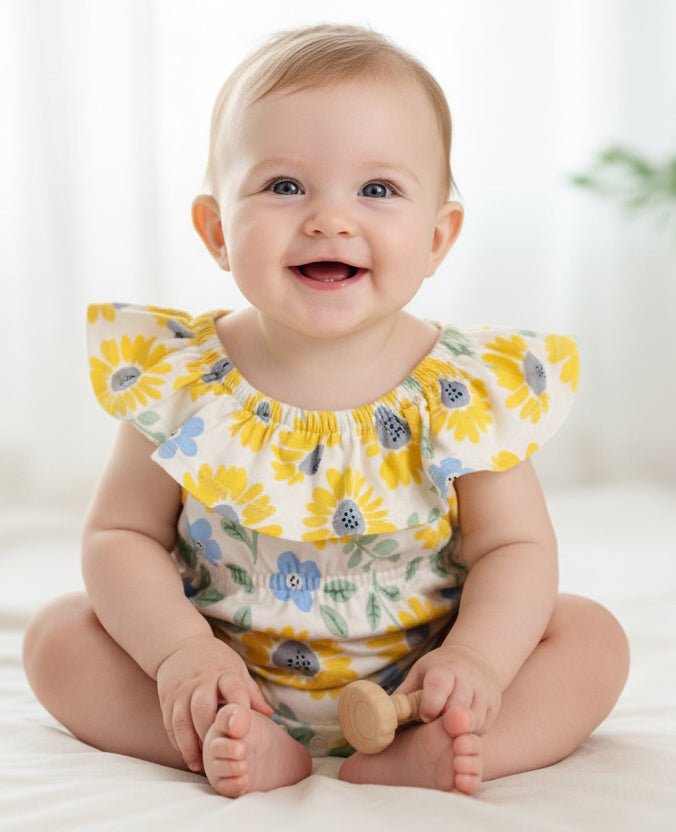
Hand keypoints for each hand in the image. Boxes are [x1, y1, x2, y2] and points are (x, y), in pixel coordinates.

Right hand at [156, 635, 272, 770]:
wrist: (180, 646)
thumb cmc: (216, 662)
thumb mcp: (236, 669)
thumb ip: (252, 693)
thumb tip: (272, 716)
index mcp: (223, 672)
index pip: (233, 689)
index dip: (240, 709)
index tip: (244, 731)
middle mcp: (200, 681)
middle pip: (202, 709)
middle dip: (211, 733)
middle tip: (222, 752)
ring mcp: (181, 691)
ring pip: (183, 721)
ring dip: (192, 745)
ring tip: (204, 763)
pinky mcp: (167, 700)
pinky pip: (171, 725)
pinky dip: (179, 744)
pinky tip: (190, 758)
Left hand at [396, 643, 500, 734]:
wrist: (474, 659)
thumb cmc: (438, 670)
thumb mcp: (420, 674)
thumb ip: (404, 695)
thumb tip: (380, 715)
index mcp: (444, 668)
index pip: (440, 683)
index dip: (432, 701)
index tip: (425, 716)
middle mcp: (467, 678)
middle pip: (459, 705)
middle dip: (447, 721)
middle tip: (437, 730)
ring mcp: (483, 692)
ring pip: (474, 719)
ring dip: (460, 730)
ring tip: (447, 731)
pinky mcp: (493, 705)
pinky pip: (484, 726)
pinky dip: (471, 733)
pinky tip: (460, 731)